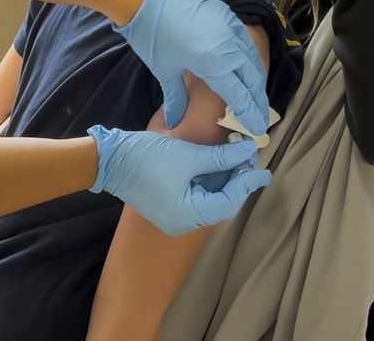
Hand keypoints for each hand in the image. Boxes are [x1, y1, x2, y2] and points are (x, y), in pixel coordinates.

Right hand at [88, 126, 271, 235]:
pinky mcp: (168, 205)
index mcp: (188, 216)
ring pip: (208, 198)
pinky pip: (195, 195)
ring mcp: (174, 215)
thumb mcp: (188, 156)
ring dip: (222, 178)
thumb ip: (221, 157)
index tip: (264, 169)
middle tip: (249, 158)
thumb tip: (248, 151)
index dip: (246, 183)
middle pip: (220, 202)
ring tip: (236, 156)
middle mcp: (183, 222)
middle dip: (236, 180)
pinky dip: (207, 180)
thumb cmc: (147, 158)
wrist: (108, 159)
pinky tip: (217, 162)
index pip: (228, 202)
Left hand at [114, 0, 270, 133]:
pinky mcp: (227, 13)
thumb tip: (174, 122)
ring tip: (255, 95)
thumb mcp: (165, 72)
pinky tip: (245, 66)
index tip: (258, 128)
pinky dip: (248, 57)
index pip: (240, 95)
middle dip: (258, 99)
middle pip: (253, 78)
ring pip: (253, 58)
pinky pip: (244, 40)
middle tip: (261, 116)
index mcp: (214, 64)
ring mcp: (230, 26)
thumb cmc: (152, 37)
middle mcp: (229, 46)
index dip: (250, 114)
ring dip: (256, 79)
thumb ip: (176, 98)